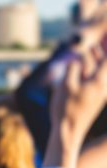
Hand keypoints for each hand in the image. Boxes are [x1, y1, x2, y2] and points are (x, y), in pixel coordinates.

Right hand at [48, 51, 106, 167]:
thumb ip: (73, 69)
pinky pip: (96, 80)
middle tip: (99, 40)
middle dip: (102, 51)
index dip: (106, 46)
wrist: (69, 132)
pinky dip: (91, 71)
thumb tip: (77, 60)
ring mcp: (100, 94)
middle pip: (105, 65)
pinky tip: (82, 68)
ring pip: (100, 73)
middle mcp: (103, 87)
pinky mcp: (95, 99)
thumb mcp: (65, 85)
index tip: (105, 35)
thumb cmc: (66, 109)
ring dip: (96, 60)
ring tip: (91, 50)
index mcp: (99, 82)